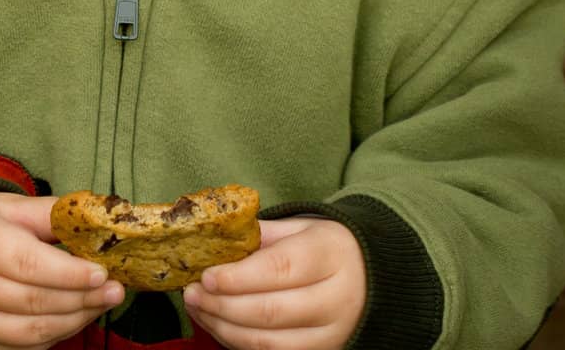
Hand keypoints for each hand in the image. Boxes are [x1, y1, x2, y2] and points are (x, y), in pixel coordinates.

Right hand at [0, 191, 125, 349]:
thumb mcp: (7, 208)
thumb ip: (49, 214)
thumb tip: (96, 221)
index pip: (25, 262)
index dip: (67, 272)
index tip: (102, 272)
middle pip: (31, 301)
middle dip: (80, 299)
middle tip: (114, 291)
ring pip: (28, 331)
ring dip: (73, 321)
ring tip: (100, 305)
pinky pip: (20, 348)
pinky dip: (53, 337)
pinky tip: (73, 318)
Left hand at [182, 217, 367, 349]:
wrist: (372, 278)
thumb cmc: (327, 248)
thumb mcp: (302, 227)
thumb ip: (262, 234)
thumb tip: (215, 240)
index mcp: (331, 254)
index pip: (280, 269)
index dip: (239, 277)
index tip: (206, 275)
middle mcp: (336, 299)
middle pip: (271, 311)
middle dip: (223, 305)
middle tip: (192, 293)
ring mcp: (332, 334)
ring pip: (270, 342)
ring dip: (225, 328)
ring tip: (199, 309)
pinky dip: (240, 344)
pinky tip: (220, 325)